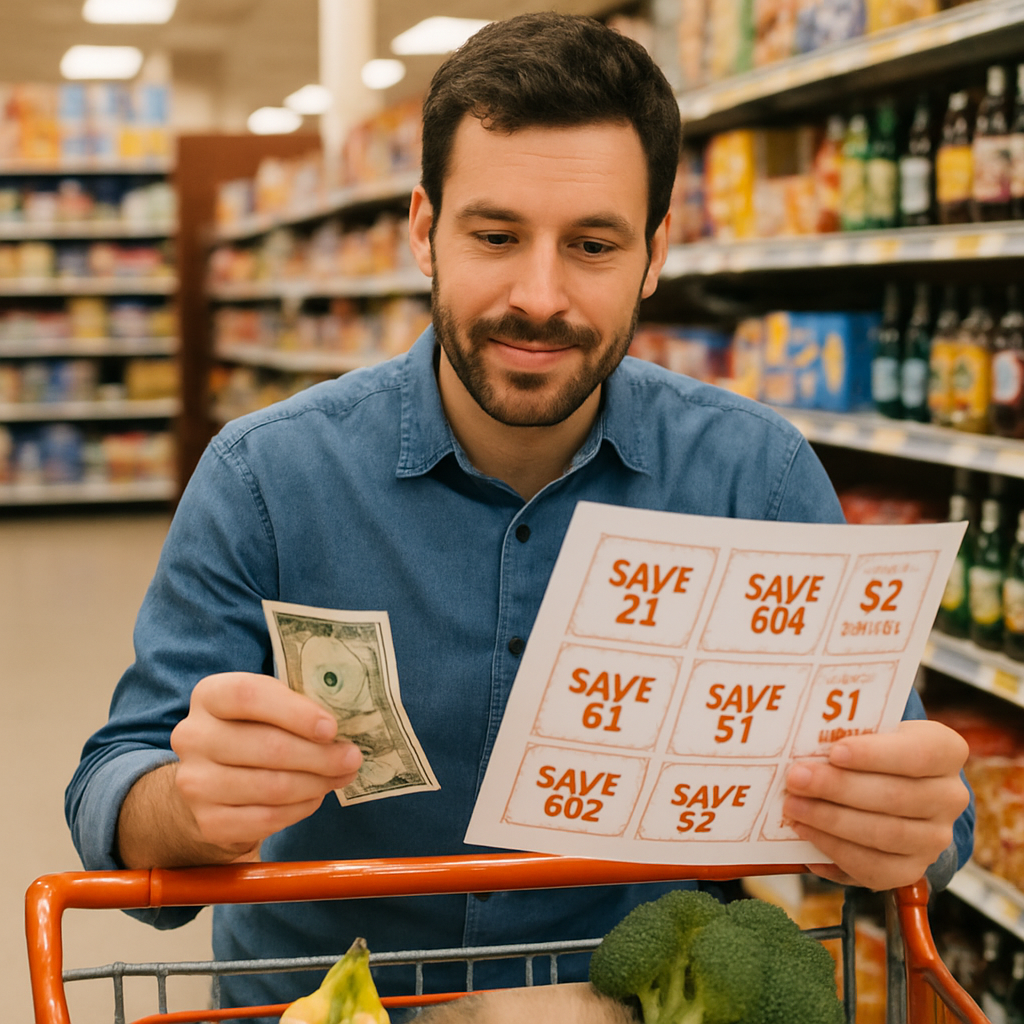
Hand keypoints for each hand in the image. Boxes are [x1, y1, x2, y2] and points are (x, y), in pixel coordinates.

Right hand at [168, 671, 362, 859]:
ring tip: (341, 776)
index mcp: (210, 695)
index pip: (249, 696)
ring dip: (316, 783)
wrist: (212, 781)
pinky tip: (315, 796)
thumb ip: (298, 708)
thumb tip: (347, 727)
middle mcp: (194, 736)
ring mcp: (195, 782)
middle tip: (352, 757)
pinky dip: (300, 809)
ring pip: (271, 786)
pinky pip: (266, 818)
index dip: (295, 712)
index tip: (332, 728)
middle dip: (320, 755)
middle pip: (267, 746)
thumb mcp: (268, 707)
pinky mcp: (208, 821)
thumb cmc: (253, 731)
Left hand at [783, 719, 969, 890]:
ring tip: (793, 807)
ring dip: (831, 821)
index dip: (876, 754)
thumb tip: (804, 743)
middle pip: (896, 797)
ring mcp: (935, 838)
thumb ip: (846, 733)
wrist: (889, 786)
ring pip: (885, 834)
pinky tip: (806, 834)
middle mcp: (949, 796)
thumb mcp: (867, 732)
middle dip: (839, 788)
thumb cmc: (870, 750)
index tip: (834, 752)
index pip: (919, 753)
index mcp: (944, 751)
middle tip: (797, 779)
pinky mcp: (912, 869)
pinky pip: (875, 868)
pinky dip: (835, 851)